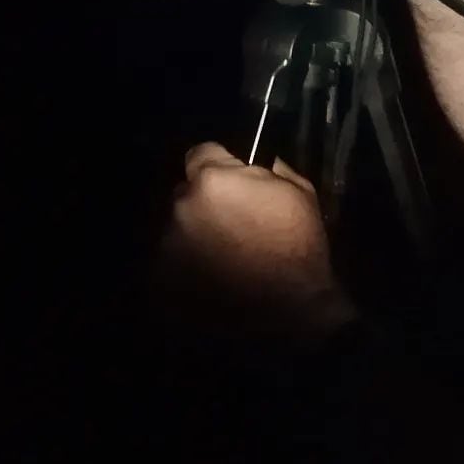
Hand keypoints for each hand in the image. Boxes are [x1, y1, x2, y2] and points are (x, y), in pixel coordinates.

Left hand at [157, 142, 354, 340]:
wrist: (289, 311)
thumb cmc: (299, 247)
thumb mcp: (301, 194)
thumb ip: (272, 170)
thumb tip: (256, 165)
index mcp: (214, 179)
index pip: (201, 153)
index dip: (219, 165)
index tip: (233, 181)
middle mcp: (182, 206)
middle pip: (187, 193)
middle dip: (206, 204)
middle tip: (232, 225)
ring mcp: (168, 245)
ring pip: (178, 229)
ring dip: (196, 237)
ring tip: (224, 260)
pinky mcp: (161, 280)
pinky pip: (172, 264)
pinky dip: (188, 269)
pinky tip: (213, 282)